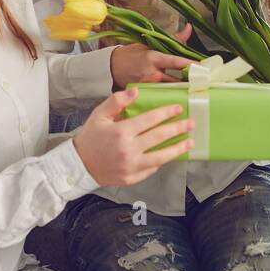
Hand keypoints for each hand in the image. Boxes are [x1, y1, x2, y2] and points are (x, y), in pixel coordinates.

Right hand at [73, 89, 194, 186]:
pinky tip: (171, 154)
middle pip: (159, 137)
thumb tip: (136, 92)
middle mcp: (128, 150)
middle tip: (191, 123)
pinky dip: (162, 161)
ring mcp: (131, 166)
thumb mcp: (99, 115)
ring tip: (190, 142)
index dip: (166, 113)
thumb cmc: (90, 138)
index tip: (178, 108)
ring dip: (178, 148)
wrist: (78, 165)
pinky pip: (151, 169)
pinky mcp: (132, 178)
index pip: (149, 120)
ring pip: (161, 157)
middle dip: (178, 128)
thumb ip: (117, 101)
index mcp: (121, 132)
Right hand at [109, 23, 195, 88]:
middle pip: (177, 80)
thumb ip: (172, 39)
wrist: (111, 67)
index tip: (203, 68)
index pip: (176, 62)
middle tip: (203, 82)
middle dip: (190, 82)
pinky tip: (179, 97)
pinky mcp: (145, 94)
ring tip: (195, 90)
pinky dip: (170, 95)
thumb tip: (188, 28)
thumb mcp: (149, 44)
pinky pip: (161, 95)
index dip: (191, 65)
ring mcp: (149, 85)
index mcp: (154, 58)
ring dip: (182, 89)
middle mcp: (152, 73)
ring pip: (170, 89)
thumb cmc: (131, 54)